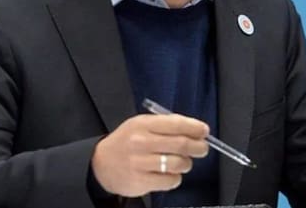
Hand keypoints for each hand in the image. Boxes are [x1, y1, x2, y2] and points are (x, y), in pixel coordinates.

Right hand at [91, 113, 209, 196]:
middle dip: (198, 147)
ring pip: (178, 164)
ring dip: (186, 163)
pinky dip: (175, 178)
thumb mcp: (141, 125)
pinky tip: (169, 174)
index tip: (204, 131)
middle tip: (202, 148)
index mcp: (143, 124)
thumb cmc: (127, 142)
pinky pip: (170, 181)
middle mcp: (141, 142)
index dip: (194, 128)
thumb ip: (165, 125)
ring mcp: (140, 163)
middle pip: (180, 144)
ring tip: (183, 162)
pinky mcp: (141, 182)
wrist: (101, 164)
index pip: (175, 124)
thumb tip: (195, 129)